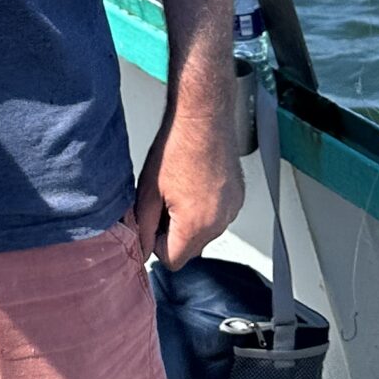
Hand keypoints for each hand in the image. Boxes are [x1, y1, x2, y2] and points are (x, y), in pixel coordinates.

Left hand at [135, 93, 245, 268]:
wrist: (203, 117)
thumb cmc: (176, 146)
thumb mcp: (148, 192)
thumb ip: (143, 228)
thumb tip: (140, 251)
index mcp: (196, 225)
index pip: (173, 260)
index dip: (156, 244)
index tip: (152, 222)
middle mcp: (220, 222)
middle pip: (190, 249)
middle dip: (173, 234)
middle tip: (163, 202)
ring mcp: (232, 209)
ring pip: (205, 233)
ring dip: (190, 222)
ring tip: (179, 189)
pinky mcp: (238, 197)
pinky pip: (218, 217)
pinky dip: (205, 208)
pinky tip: (194, 183)